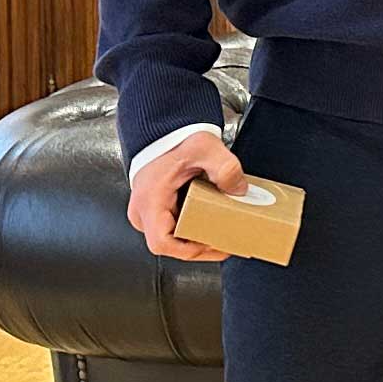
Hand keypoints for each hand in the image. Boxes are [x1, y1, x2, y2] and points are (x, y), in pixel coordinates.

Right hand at [127, 131, 248, 261]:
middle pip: (171, 245)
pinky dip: (193, 228)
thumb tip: (239, 190)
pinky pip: (174, 227)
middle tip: (225, 242)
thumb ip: (225, 167)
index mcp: (150, 201)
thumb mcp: (205, 149)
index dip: (190, 251)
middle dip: (200, 246)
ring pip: (172, 238)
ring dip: (197, 238)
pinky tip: (211, 221)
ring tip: (221, 234)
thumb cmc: (173, 139)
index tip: (212, 246)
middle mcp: (143, 210)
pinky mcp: (156, 209)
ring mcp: (148, 211)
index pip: (162, 243)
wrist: (163, 130)